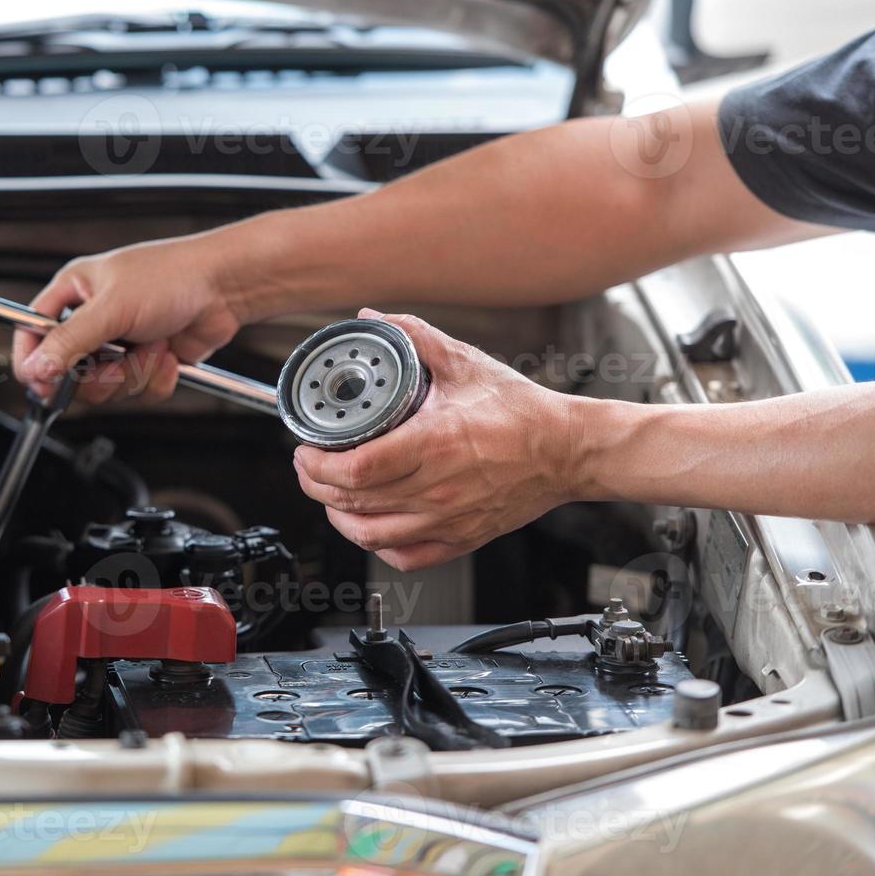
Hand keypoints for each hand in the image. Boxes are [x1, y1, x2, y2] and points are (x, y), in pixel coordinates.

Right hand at [12, 236, 244, 403]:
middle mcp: (94, 320)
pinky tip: (168, 352)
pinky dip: (155, 377)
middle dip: (100, 374)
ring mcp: (120, 344)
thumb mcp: (112, 307)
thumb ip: (70, 341)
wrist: (224, 289)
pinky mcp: (146, 363)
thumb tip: (36, 367)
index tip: (40, 383)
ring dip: (134, 372)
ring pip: (106, 387)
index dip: (33, 361)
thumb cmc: (172, 276)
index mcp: (75, 293)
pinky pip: (137, 391)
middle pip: (69, 373)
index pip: (33, 332)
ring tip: (152, 344)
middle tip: (116, 362)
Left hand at [293, 311, 582, 570]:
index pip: (356, 469)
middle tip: (308, 465)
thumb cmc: (522, 412)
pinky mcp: (461, 538)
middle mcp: (439, 489)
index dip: (317, 464)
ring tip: (329, 493)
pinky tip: (367, 523)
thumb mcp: (465, 363)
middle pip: (353, 501)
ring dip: (338, 515)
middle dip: (316, 484)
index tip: (306, 448)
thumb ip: (415, 337)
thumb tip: (374, 319)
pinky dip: (377, 545)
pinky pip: (406, 557)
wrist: (568, 450)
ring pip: (371, 534)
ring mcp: (449, 520)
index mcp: (435, 444)